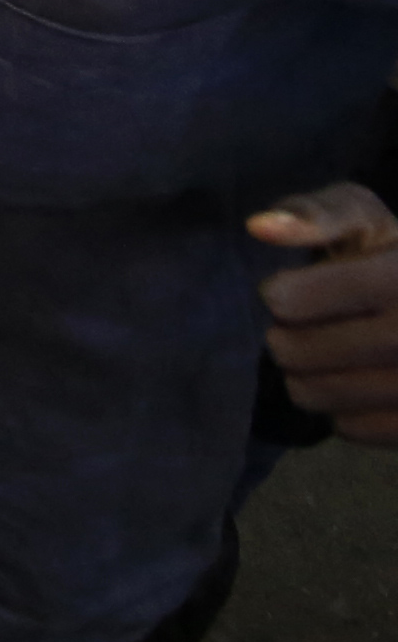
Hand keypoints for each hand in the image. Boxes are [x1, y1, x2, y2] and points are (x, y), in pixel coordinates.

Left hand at [254, 182, 397, 444]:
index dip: (279, 294)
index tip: (291, 289)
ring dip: (305, 375)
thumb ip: (315, 214)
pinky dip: (341, 408)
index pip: (290, 301)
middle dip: (286, 335)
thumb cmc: (393, 254)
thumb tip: (258, 227)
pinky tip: (357, 380)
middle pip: (296, 351)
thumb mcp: (363, 215)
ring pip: (315, 393)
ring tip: (328, 352)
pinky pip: (349, 427)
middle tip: (307, 324)